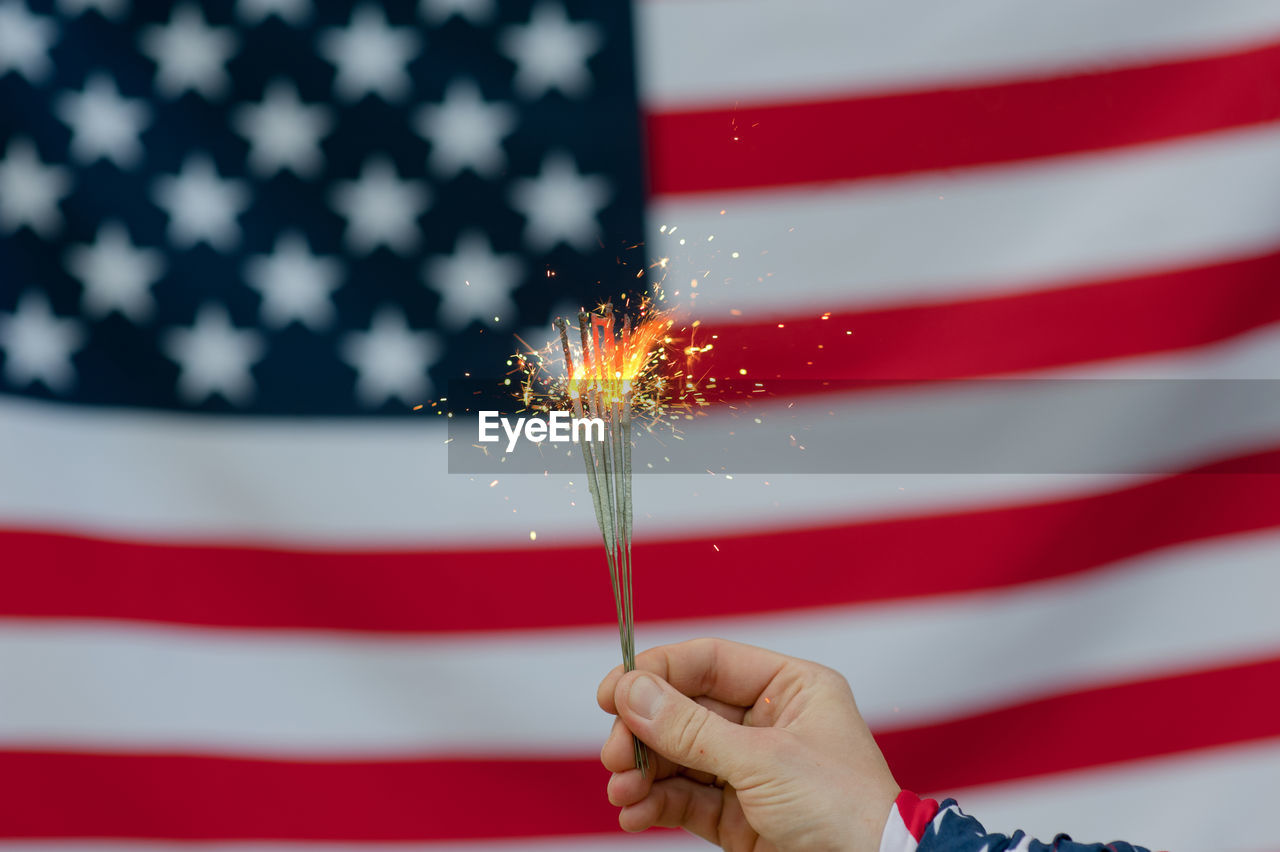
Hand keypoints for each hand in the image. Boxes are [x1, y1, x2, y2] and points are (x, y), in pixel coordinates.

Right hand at [597, 637, 899, 851]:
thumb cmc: (845, 809)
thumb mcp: (763, 761)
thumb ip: (691, 728)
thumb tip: (632, 692)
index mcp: (790, 688)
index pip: (709, 662)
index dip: (657, 672)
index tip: (612, 691)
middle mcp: (768, 723)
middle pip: (685, 710)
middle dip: (644, 732)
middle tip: (614, 753)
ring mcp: (752, 771)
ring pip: (679, 758)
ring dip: (643, 772)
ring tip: (621, 792)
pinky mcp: (740, 817)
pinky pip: (685, 799)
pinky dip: (655, 804)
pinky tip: (634, 813)